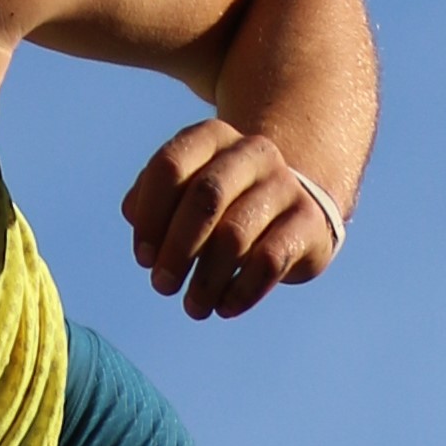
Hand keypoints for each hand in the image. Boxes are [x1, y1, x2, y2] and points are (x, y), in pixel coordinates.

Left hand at [121, 120, 338, 319]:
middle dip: (176, 249)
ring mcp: (285, 184)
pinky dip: (241, 292)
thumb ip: (151, 201)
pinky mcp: (309, 221)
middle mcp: (252, 153)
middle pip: (204, 198)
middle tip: (162, 285)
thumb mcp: (185, 192)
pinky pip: (270, 261)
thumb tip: (136, 220)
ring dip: (206, 280)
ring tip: (193, 307)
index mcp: (213, 138)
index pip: (170, 166)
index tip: (143, 257)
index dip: (150, 216)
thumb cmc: (224, 204)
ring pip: (235, 235)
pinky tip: (224, 307)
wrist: (293, 207)